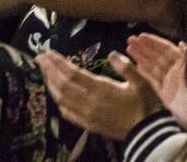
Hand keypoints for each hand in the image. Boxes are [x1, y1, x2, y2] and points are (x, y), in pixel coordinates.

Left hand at [37, 49, 162, 140]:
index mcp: (102, 89)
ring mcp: (87, 115)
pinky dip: (59, 101)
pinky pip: (67, 113)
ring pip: (62, 99)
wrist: (146, 133)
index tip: (48, 53)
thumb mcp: (141, 81)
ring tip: (45, 72)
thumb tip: (112, 54)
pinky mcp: (88, 124)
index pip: (73, 74)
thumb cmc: (146, 105)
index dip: (59, 63)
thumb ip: (126, 66)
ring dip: (51, 84)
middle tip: (40, 58)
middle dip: (49, 70)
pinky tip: (57, 95)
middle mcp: (89, 102)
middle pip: (63, 85)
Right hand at [126, 33, 186, 129]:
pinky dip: (143, 72)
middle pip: (157, 56)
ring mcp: (169, 82)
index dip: (154, 42)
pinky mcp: (164, 94)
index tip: (141, 36)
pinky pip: (152, 80)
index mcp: (184, 64)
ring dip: (141, 57)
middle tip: (130, 40)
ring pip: (152, 67)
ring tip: (128, 48)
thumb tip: (182, 44)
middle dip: (144, 48)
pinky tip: (136, 65)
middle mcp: (176, 71)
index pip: (167, 49)